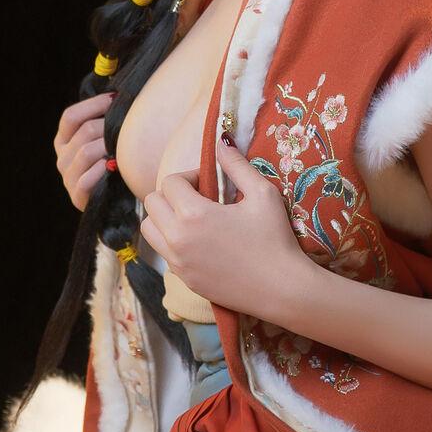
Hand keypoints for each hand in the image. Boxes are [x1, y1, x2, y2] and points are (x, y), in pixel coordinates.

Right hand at [53, 91, 114, 209]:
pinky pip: (88, 178)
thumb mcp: (102, 140)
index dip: (93, 105)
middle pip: (84, 131)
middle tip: (128, 126)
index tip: (115, 99)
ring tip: (123, 148)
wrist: (115, 199)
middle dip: (108, 126)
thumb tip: (118, 94)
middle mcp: (62, 158)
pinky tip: (115, 168)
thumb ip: (102, 120)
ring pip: (87, 152)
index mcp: (63, 140)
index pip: (70, 116)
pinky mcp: (77, 196)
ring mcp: (67, 177)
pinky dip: (102, 171)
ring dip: (108, 147)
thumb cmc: (112, 164)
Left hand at [139, 138, 302, 315]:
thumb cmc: (275, 239)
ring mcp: (178, 263)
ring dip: (165, 218)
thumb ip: (237, 165)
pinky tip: (201, 242)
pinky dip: (173, 242)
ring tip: (193, 219)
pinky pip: (164, 253)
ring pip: (150, 230)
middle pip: (152, 203)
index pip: (171, 182)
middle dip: (173, 194)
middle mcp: (177, 239)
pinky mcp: (185, 280)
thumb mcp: (263, 194)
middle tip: (200, 198)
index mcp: (193, 214)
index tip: (210, 183)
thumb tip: (221, 142)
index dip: (190, 176)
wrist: (282, 289)